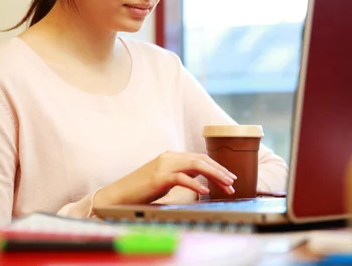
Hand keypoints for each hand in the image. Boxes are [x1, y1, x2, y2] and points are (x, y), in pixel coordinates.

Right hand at [93, 151, 236, 205]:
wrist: (118, 194)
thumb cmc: (141, 190)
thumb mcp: (164, 180)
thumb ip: (179, 176)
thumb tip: (199, 182)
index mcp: (171, 156)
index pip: (200, 158)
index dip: (217, 166)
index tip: (229, 177)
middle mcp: (169, 157)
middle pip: (201, 159)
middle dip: (220, 171)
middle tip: (233, 183)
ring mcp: (164, 165)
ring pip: (196, 165)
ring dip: (214, 175)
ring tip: (226, 186)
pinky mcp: (159, 177)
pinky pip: (182, 178)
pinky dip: (196, 184)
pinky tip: (205, 192)